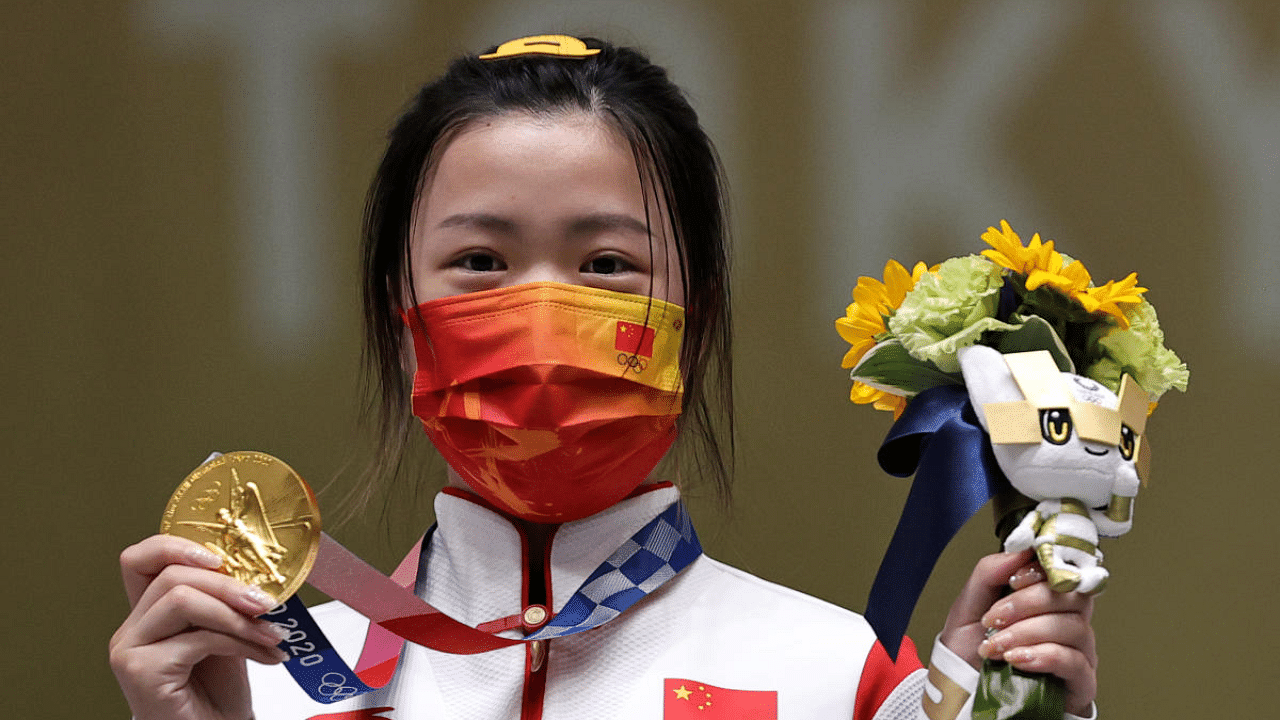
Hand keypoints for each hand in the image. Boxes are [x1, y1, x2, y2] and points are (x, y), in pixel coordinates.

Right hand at [109, 535, 288, 719]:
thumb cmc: (220, 691)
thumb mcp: (225, 631)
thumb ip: (222, 600)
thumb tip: (251, 565)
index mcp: (148, 613)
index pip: (141, 558)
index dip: (177, 545)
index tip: (224, 557)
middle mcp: (130, 629)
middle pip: (171, 575)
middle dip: (229, 585)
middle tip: (267, 602)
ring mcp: (129, 650)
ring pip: (181, 599)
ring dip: (236, 615)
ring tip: (270, 634)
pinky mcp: (140, 671)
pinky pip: (196, 638)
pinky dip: (240, 643)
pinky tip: (265, 657)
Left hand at [939, 550, 1096, 716]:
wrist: (965, 690)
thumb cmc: (971, 647)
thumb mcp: (969, 605)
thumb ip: (990, 573)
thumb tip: (1019, 550)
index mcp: (1045, 596)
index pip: (1064, 571)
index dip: (1043, 570)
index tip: (1013, 580)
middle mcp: (1067, 620)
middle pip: (1072, 596)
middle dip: (1027, 604)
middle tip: (993, 618)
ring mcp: (1078, 650)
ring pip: (1073, 627)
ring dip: (1027, 633)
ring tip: (996, 646)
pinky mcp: (1080, 681)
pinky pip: (1075, 661)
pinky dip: (1043, 656)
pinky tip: (1017, 660)